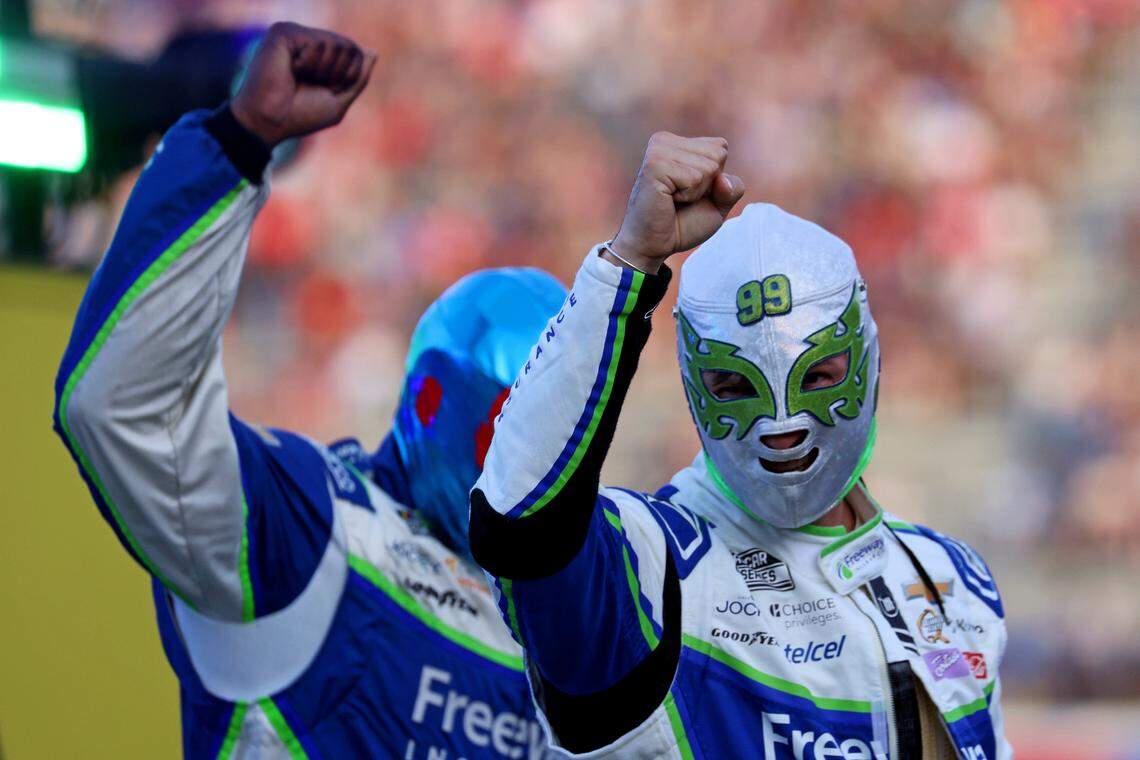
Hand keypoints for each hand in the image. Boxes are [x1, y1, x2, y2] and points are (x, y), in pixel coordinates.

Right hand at [231, 22, 376, 146]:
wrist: (270, 122)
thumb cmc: (300, 115)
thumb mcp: (338, 100)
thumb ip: (358, 78)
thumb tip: (373, 52)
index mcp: (321, 56)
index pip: (356, 52)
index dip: (349, 76)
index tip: (327, 90)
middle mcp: (309, 40)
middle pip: (350, 47)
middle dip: (339, 74)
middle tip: (313, 85)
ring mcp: (296, 34)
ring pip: (336, 43)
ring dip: (323, 71)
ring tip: (300, 77)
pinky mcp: (283, 32)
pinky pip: (316, 43)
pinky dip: (308, 64)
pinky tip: (290, 69)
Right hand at [608, 132, 745, 273]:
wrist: (653, 246)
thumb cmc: (682, 224)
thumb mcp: (717, 205)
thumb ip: (733, 188)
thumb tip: (723, 179)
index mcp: (676, 143)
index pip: (721, 147)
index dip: (715, 178)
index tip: (690, 192)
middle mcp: (664, 141)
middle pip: (718, 154)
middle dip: (707, 185)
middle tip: (681, 198)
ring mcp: (658, 151)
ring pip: (709, 166)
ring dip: (696, 192)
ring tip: (673, 199)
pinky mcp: (654, 165)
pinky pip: (694, 178)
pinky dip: (688, 196)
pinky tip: (668, 200)